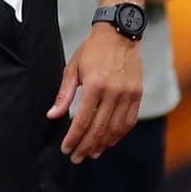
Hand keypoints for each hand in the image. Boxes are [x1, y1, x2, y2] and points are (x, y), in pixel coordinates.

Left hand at [49, 27, 142, 162]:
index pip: (84, 120)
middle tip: (77, 157)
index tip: (66, 148)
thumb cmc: (92, 50)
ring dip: (104, 144)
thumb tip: (52, 115)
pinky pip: (129, 120)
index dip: (75, 137)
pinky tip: (109, 141)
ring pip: (117, 128)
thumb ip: (64, 94)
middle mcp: (114, 92)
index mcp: (95, 85)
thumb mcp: (72, 68)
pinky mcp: (138, 94)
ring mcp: (129, 94)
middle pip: (101, 128)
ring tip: (92, 153)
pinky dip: (119, 134)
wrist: (119, 34)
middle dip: (87, 146)